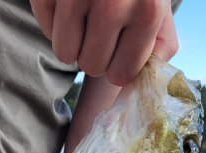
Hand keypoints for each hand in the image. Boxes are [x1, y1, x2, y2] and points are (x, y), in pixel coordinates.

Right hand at [29, 0, 178, 85]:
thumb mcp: (159, 9)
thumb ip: (159, 50)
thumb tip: (141, 91)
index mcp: (148, 10)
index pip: (121, 75)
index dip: (118, 65)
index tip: (120, 46)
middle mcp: (113, 1)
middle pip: (91, 67)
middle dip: (95, 53)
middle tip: (100, 29)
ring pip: (65, 54)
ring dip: (73, 42)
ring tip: (84, 18)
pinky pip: (45, 29)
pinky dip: (53, 22)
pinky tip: (67, 4)